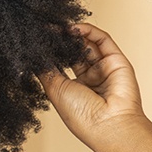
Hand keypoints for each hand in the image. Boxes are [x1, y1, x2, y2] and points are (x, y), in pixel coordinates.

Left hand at [35, 23, 151, 151]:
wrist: (110, 125)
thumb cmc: (82, 116)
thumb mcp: (55, 90)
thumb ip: (45, 69)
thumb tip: (34, 54)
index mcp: (74, 90)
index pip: (61, 64)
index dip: (51, 51)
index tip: (38, 39)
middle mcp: (90, 78)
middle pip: (74, 52)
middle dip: (61, 40)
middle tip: (47, 29)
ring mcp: (104, 69)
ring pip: (88, 44)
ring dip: (73, 34)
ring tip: (58, 26)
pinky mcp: (117, 60)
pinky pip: (102, 40)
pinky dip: (88, 31)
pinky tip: (73, 28)